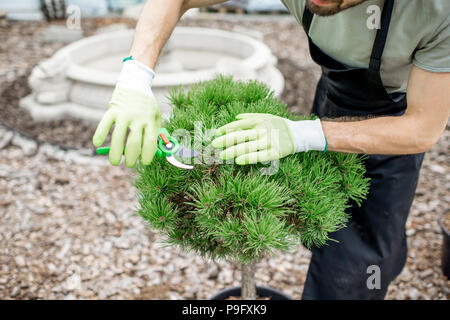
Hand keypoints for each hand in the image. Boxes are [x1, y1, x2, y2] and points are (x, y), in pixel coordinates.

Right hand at [92, 59, 160, 166]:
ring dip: (116, 152)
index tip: (145, 162)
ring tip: (115, 162)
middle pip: (134, 142)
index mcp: (150, 120)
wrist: (136, 82)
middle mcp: (138, 117)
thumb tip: (156, 152)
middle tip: (130, 164)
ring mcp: (124, 113)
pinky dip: (100, 134)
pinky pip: (105, 123)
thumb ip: (156, 132)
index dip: (148, 155)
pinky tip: (97, 143)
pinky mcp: (113, 109)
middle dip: (132, 157)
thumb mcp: (156, 116)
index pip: (150, 142)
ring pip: (118, 137)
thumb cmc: (147, 104)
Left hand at [211, 113, 326, 164]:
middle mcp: (262, 130)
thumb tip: (235, 118)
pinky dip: (248, 158)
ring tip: (222, 155)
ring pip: (247, 147)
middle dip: (225, 140)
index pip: (238, 125)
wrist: (298, 134)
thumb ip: (250, 117)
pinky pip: (259, 156)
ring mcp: (268, 142)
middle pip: (240, 136)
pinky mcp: (274, 153)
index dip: (226, 129)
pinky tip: (238, 161)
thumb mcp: (266, 116)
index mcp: (259, 121)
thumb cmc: (279, 125)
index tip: (215, 134)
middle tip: (213, 144)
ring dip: (233, 151)